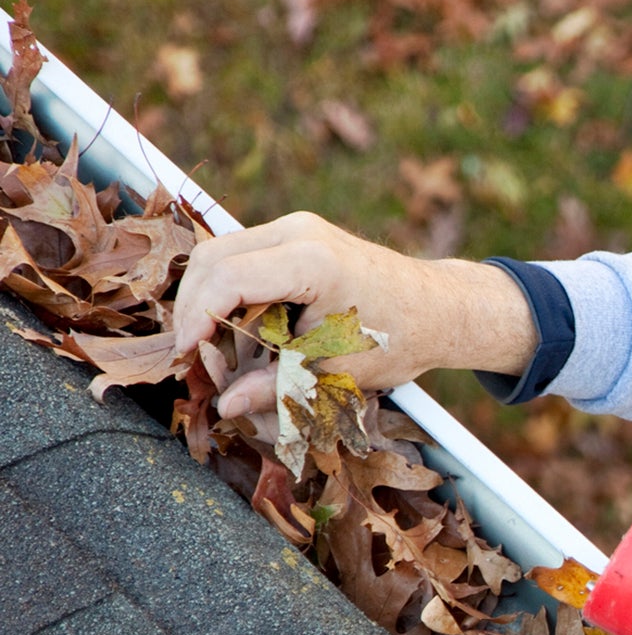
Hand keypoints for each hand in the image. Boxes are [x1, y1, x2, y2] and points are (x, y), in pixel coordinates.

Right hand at [171, 211, 537, 413]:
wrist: (440, 309)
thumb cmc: (398, 340)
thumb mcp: (336, 370)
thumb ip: (276, 386)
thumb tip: (225, 406)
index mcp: (312, 262)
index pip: (228, 280)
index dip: (197, 319)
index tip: (187, 356)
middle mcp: (299, 232)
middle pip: (214, 259)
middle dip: (194, 309)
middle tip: (194, 357)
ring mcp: (296, 228)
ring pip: (221, 252)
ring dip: (206, 297)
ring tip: (210, 346)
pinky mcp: (297, 235)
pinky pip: (242, 254)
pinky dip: (228, 288)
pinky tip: (232, 327)